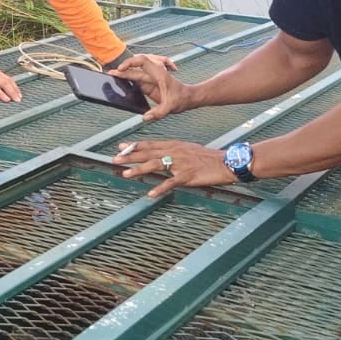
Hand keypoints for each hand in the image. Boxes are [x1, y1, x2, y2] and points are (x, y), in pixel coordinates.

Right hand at [112, 53, 188, 120]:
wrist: (188, 98)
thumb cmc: (182, 98)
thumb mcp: (171, 107)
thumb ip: (159, 112)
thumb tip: (145, 118)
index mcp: (158, 74)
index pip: (142, 61)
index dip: (130, 62)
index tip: (121, 69)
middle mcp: (152, 75)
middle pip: (134, 69)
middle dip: (122, 70)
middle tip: (110, 74)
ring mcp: (150, 81)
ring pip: (133, 75)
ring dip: (123, 75)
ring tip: (111, 78)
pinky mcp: (148, 87)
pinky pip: (135, 82)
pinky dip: (126, 82)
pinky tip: (119, 85)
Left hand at [114, 140, 233, 197]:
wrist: (226, 162)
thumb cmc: (208, 158)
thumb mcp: (188, 149)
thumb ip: (173, 151)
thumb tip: (160, 155)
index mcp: (174, 145)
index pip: (150, 144)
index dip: (134, 146)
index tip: (120, 147)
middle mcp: (175, 152)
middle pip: (148, 153)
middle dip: (130, 156)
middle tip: (114, 159)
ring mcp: (180, 164)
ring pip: (155, 165)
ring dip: (139, 170)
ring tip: (125, 174)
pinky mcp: (187, 176)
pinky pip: (171, 183)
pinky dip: (160, 188)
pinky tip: (150, 194)